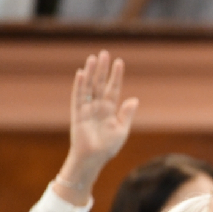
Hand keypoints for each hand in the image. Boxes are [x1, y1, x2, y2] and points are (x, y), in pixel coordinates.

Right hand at [55, 50, 138, 204]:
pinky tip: (81, 73)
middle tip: (104, 53)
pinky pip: (78, 97)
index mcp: (110, 109)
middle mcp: (98, 106)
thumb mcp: (122, 129)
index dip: (116, 76)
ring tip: (93, 58)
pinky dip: (79, 85)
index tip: (119, 62)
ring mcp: (87, 108)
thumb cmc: (108, 146)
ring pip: (89, 87)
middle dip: (102, 69)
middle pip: (100, 84)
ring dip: (91, 73)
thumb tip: (134, 99)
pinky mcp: (78, 114)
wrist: (94, 158)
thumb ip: (126, 114)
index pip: (113, 88)